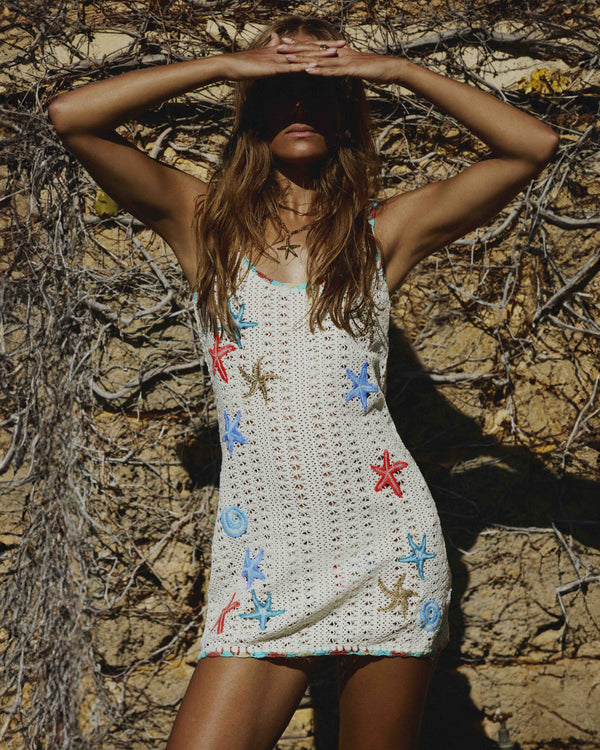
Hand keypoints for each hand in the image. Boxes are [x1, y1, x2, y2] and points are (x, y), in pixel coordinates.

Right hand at [221, 32, 345, 81]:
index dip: (319, 44)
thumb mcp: (260, 55)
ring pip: (303, 57)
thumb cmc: (244, 63)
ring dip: (319, 55)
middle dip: (326, 46)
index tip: (333, 43)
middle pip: (309, 48)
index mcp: (281, 50)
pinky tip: (314, 66)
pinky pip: (291, 67)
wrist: (231, 65)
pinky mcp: (274, 68)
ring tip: (335, 54)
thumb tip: (278, 38)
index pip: (304, 46)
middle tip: (344, 44)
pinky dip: (303, 67)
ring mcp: (279, 59)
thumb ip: (271, 47)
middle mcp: (283, 52)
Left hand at [276, 38, 403, 84]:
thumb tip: (334, 68)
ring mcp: (345, 61)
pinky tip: (309, 70)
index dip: (301, 45)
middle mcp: (340, 54)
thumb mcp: (356, 68)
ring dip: (303, 59)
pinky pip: (332, 71)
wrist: (391, 68)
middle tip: (279, 47)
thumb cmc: (375, 69)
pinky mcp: (351, 70)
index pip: (317, 47)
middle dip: (296, 49)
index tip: (286, 43)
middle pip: (314, 51)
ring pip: (320, 60)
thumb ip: (344, 66)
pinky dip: (320, 70)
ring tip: (288, 58)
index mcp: (340, 53)